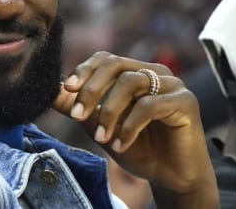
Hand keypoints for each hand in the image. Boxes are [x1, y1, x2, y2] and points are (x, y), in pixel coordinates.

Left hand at [51, 51, 217, 207]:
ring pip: (130, 82)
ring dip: (109, 112)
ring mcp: (172, 84)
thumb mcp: (100, 126)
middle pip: (116, 64)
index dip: (84, 70)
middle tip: (76, 115)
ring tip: (100, 138)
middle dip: (91, 89)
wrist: (172, 177)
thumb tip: (49, 92)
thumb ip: (77, 107)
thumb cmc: (139, 148)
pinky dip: (129, 126)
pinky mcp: (186, 101)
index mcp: (135, 72)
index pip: (106, 59)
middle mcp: (154, 72)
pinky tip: (120, 145)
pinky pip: (149, 106)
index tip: (67, 89)